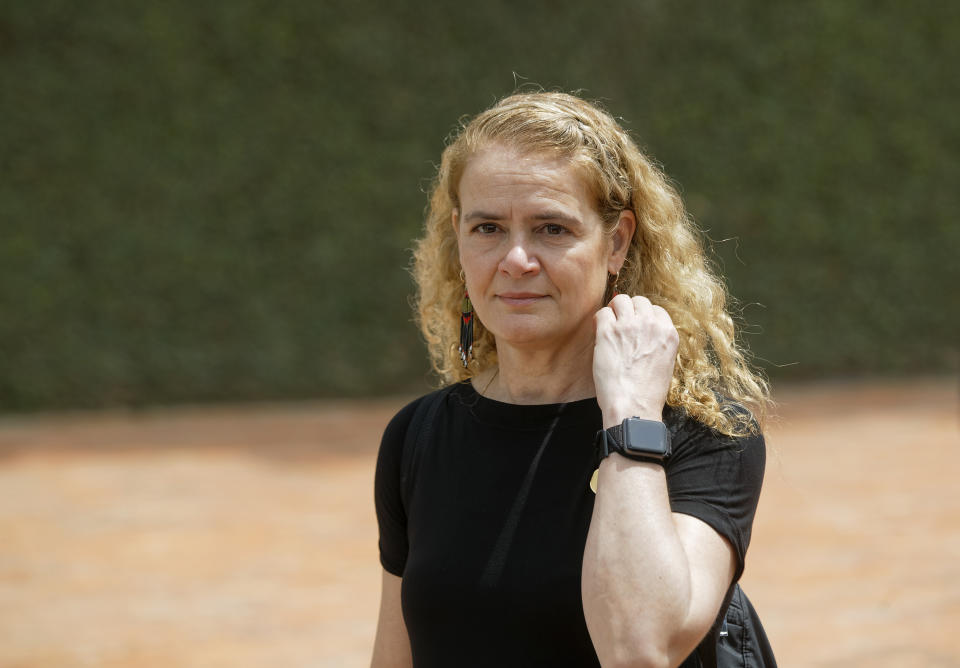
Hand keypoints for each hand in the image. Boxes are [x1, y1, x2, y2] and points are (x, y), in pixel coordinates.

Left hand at [593, 294, 678, 427]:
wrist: (633, 406)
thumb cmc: (646, 393)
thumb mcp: (664, 364)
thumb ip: (657, 344)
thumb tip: (644, 336)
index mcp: (668, 334)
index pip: (656, 310)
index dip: (644, 317)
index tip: (636, 326)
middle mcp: (651, 325)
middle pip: (639, 301)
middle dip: (629, 310)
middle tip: (620, 323)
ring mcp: (629, 326)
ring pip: (620, 300)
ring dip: (614, 310)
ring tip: (609, 324)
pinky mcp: (608, 332)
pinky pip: (602, 313)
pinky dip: (599, 320)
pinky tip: (599, 333)